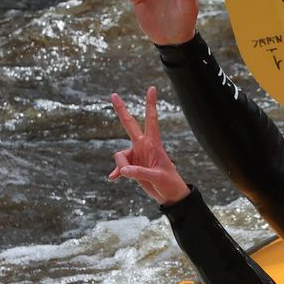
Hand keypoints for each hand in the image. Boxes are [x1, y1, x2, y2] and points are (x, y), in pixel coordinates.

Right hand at [108, 87, 189, 204]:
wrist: (169, 195)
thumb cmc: (169, 183)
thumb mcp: (157, 178)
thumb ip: (140, 173)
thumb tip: (123, 171)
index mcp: (153, 144)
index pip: (151, 120)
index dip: (150, 104)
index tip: (152, 88)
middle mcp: (143, 146)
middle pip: (129, 125)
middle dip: (121, 110)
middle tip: (114, 94)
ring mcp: (136, 155)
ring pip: (120, 155)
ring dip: (121, 166)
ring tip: (130, 177)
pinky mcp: (132, 166)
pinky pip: (119, 167)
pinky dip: (117, 173)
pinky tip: (114, 179)